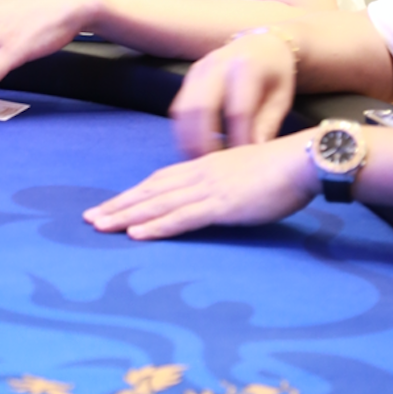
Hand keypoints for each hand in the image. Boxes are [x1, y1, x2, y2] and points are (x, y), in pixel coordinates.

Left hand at [83, 131, 318, 239]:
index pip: (160, 180)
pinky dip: (156, 225)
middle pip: (151, 190)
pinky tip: (136, 234)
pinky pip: (182, 217)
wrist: (303, 159)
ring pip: (158, 203)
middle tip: (90, 219)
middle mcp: (200, 174)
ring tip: (100, 226)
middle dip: (119, 204)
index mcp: (205, 166)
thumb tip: (215, 200)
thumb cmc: (282, 170)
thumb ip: (226, 187)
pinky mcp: (221, 204)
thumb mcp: (246, 177)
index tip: (111, 204)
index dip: (134, 193)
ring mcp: (209, 188)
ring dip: (127, 215)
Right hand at [171, 31, 296, 157]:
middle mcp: (218, 63)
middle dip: (204, 143)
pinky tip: (193, 150)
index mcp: (247, 66)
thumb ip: (267, 126)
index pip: (238, 110)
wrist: (262, 44)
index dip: (238, 140)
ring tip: (198, 165)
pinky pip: (178, 107)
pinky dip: (183, 132)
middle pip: (201, 107)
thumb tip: (253, 159)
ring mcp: (199, 69)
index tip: (243, 167)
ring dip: (188, 140)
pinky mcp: (189, 77)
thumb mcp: (281, 99)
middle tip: (211, 171)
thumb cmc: (276, 76)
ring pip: (184, 108)